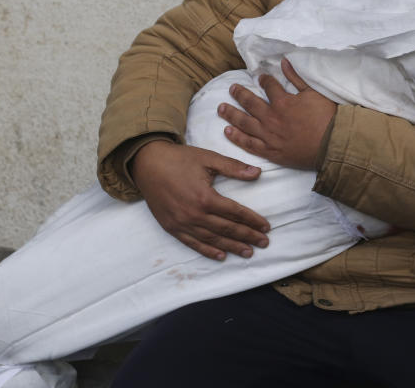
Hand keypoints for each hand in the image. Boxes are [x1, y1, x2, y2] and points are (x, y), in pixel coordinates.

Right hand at [131, 141, 270, 260]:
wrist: (147, 164)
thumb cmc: (179, 159)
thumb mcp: (208, 158)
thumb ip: (233, 167)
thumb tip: (258, 172)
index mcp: (205, 197)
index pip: (235, 212)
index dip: (253, 220)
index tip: (267, 227)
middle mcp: (194, 214)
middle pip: (227, 229)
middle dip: (248, 236)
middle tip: (264, 243)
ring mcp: (182, 223)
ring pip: (213, 239)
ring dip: (232, 247)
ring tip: (248, 252)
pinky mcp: (172, 227)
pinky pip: (193, 243)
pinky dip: (208, 251)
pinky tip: (221, 256)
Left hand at [218, 58, 335, 169]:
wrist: (332, 145)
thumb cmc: (326, 118)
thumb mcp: (314, 93)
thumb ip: (296, 78)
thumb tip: (284, 62)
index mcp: (282, 102)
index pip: (268, 86)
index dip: (263, 80)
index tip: (259, 77)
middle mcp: (271, 118)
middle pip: (250, 103)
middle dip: (239, 94)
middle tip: (231, 89)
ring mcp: (268, 136)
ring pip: (244, 123)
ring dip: (231, 114)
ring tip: (221, 109)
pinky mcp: (270, 151)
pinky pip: (249, 144)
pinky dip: (237, 137)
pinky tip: (227, 132)